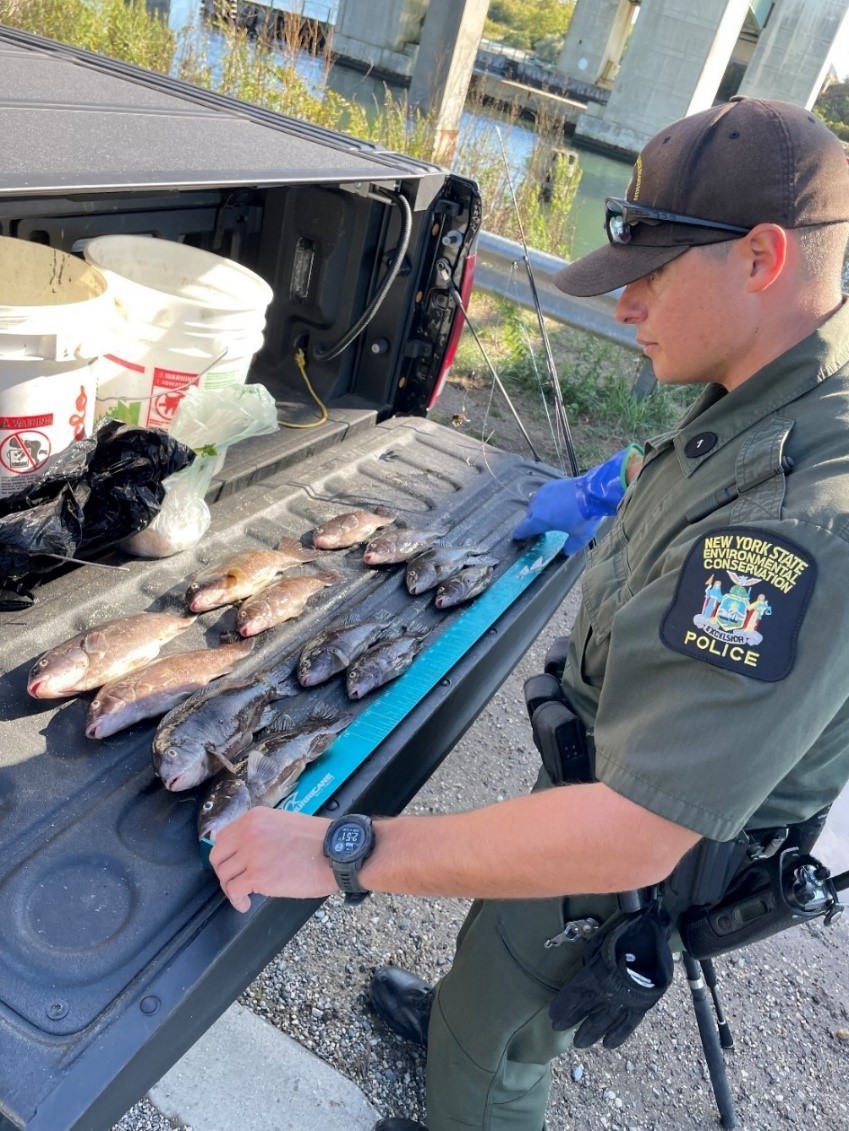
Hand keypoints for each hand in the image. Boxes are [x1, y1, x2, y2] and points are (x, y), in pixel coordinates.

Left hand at [209, 807, 333, 912]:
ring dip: (231, 888)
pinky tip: (245, 904)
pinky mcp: (258, 875)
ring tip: (243, 895)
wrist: (336, 852)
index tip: (231, 865)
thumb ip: (261, 832)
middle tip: (234, 882)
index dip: (226, 854)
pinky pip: (234, 891)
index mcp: (255, 818)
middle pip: (217, 856)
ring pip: (224, 875)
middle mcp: (249, 832)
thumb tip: (246, 849)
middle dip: (223, 872)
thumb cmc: (318, 840)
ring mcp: (252, 853)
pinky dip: (237, 901)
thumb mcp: (284, 823)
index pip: (223, 836)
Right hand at [511, 479, 602, 549]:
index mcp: (539, 520)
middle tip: (542, 528)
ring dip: (539, 510)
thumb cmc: (584, 517)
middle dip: (533, 523)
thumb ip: (570, 546)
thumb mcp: (579, 537)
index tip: (518, 537)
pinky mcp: (550, 484)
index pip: (522, 529)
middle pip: (529, 516)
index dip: (519, 535)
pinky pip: (543, 495)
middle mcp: (537, 506)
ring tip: (550, 514)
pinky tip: (556, 503)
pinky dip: (546, 501)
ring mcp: (542, 493)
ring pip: (535, 504)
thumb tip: (566, 551)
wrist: (592, 492)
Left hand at [549, 906, 672, 1048]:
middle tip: (559, 1030)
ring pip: (603, 1023)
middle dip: (572, 1022)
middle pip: (585, 1012)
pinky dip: (618, 1036)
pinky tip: (608, 1045)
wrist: (651, 938)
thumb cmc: (621, 936)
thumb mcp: (597, 945)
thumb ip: (589, 963)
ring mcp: (623, 1002)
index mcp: (593, 977)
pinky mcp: (640, 1006)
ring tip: (579, 1043)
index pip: (572, 997)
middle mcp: (606, 994)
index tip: (552, 1016)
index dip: (562, 1008)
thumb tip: (584, 971)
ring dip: (590, 1034)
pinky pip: (628, 1026)